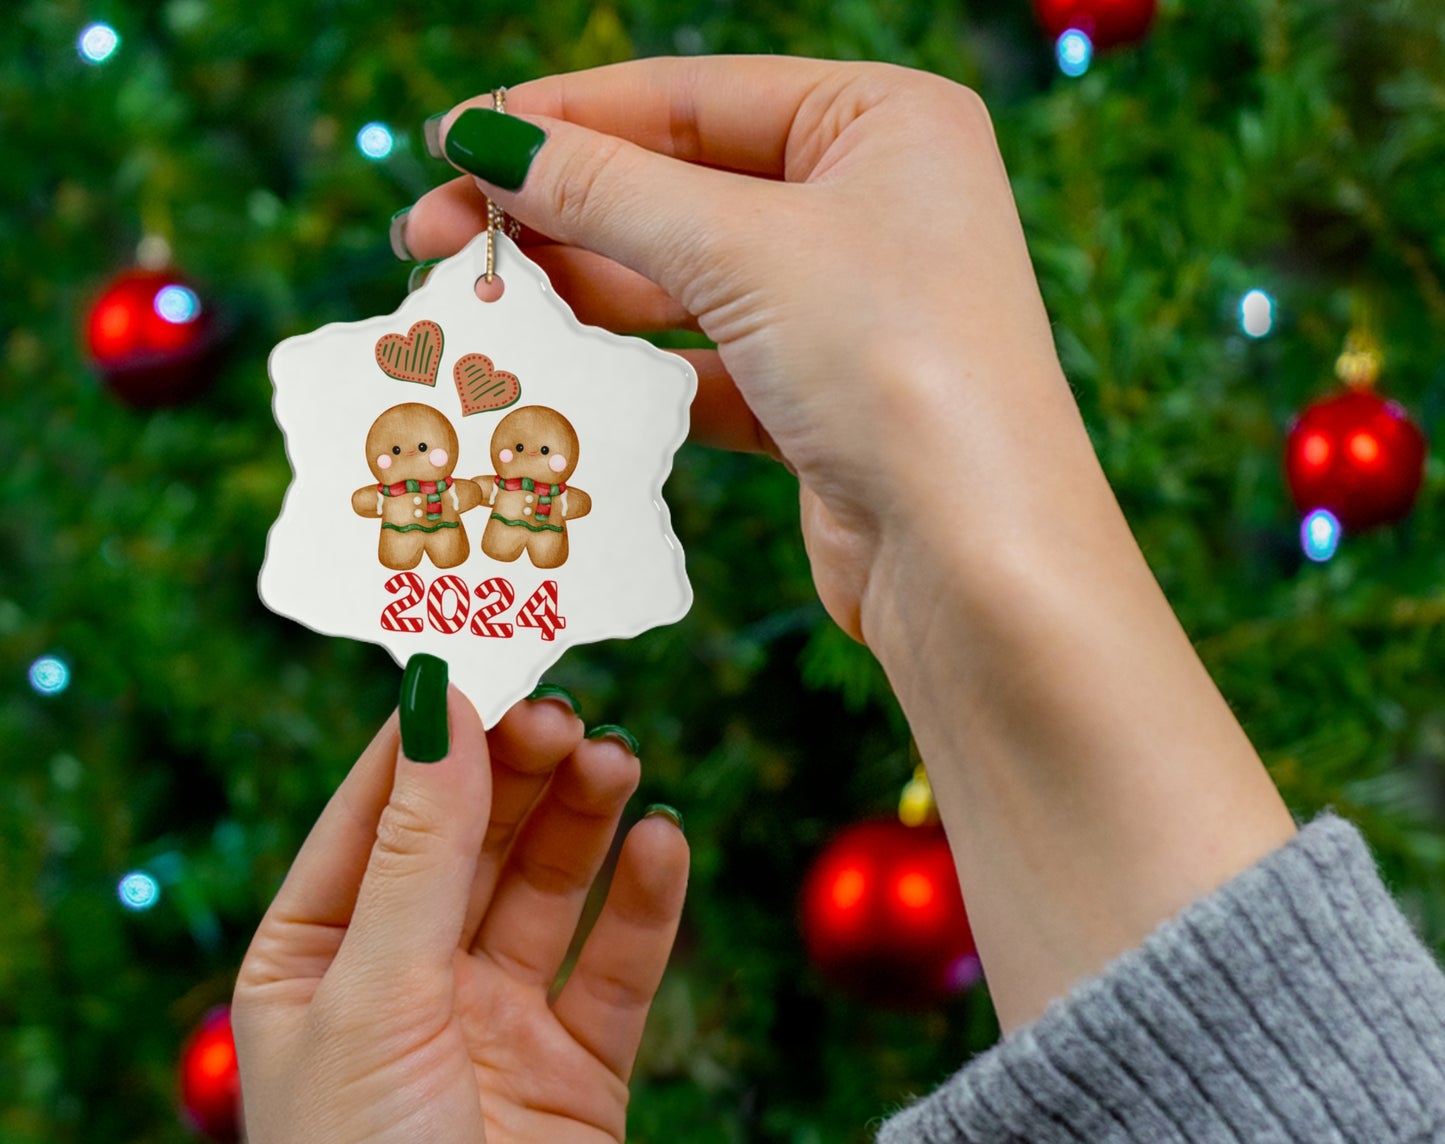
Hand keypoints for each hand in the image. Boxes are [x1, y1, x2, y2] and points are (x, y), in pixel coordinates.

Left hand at [232, 687, 687, 1143]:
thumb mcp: (377, 999)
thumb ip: (420, 851)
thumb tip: (441, 704)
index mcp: (319, 958)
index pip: (378, 810)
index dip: (433, 733)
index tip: (490, 654)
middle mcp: (408, 979)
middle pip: (473, 837)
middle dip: (519, 770)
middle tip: (570, 711)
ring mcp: (498, 1022)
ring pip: (549, 886)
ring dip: (583, 820)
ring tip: (619, 760)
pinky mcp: (580, 1067)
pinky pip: (617, 962)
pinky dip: (644, 902)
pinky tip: (664, 844)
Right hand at [403, 57, 1094, 642]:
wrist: (973, 559)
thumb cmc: (894, 365)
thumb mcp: (743, 249)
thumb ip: (608, 190)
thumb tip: (487, 141)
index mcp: (882, 122)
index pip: (690, 97)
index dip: (563, 118)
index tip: (452, 142)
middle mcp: (870, 206)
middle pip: (677, 189)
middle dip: (554, 214)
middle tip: (430, 239)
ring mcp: (846, 309)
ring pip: (683, 284)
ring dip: (580, 296)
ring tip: (474, 307)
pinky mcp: (819, 403)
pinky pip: (704, 366)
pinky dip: (633, 373)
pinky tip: (555, 377)